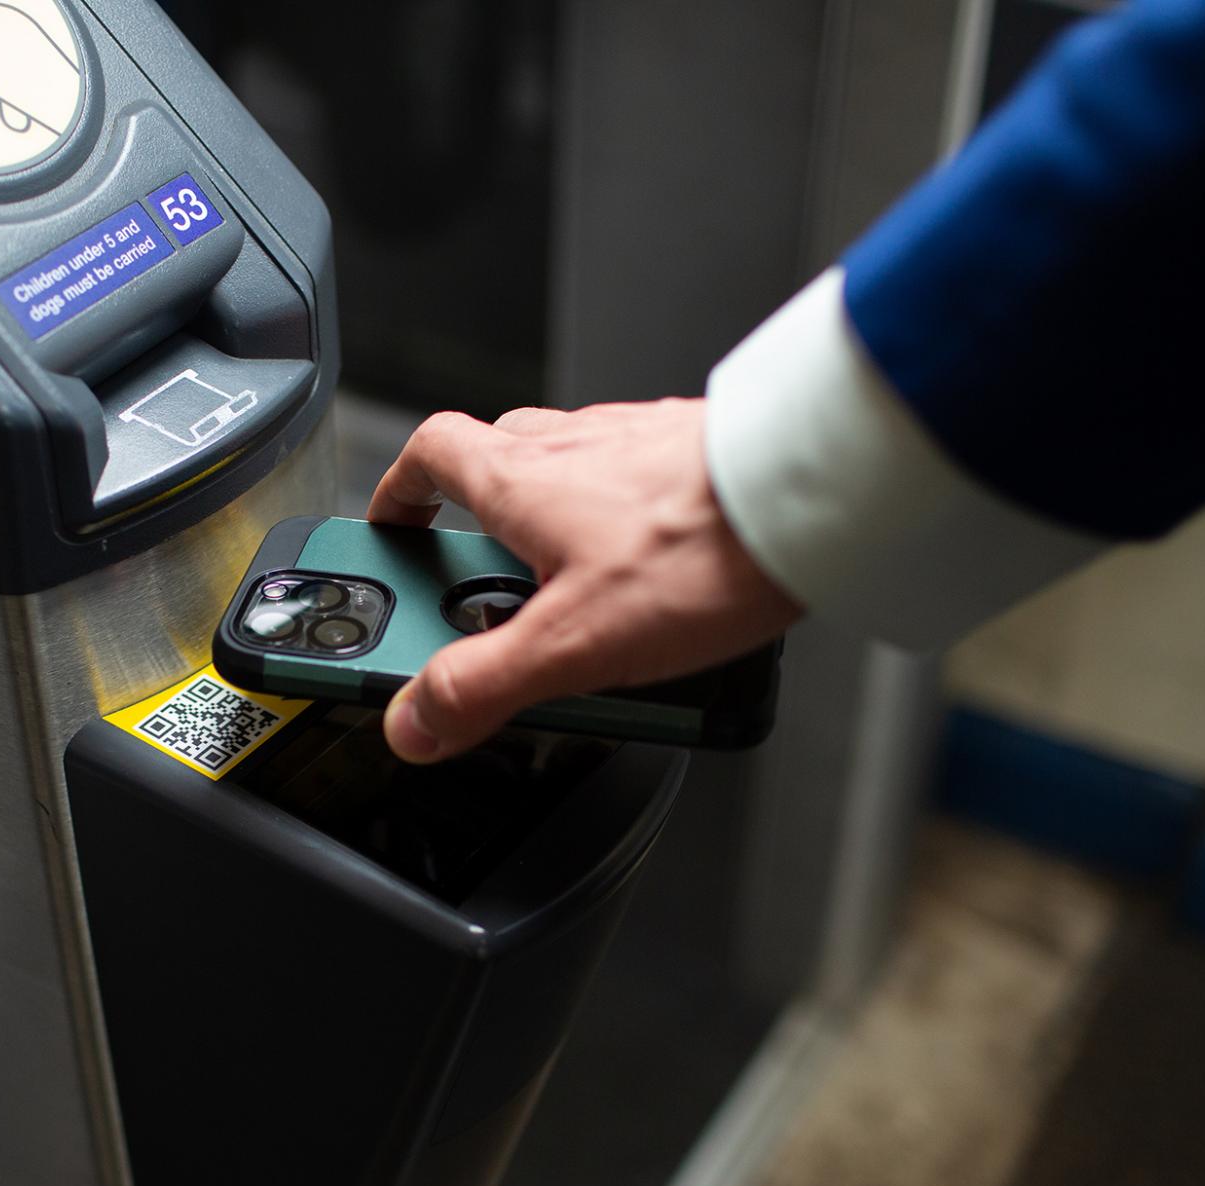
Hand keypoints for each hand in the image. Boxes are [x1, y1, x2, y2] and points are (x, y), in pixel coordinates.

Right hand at [365, 399, 802, 761]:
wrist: (816, 497)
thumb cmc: (706, 548)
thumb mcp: (572, 643)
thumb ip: (482, 684)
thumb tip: (414, 720)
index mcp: (520, 478)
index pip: (426, 454)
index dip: (395, 495)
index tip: (387, 538)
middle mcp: (572, 445)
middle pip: (491, 472)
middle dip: (476, 539)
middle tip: (482, 612)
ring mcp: (636, 447)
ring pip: (566, 482)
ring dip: (549, 538)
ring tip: (575, 617)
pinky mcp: (694, 461)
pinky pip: (632, 494)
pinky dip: (618, 537)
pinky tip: (650, 591)